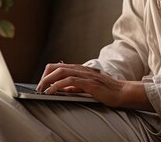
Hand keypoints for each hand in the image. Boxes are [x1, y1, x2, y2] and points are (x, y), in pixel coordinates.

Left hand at [36, 62, 153, 110]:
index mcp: (80, 70)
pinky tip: (52, 91)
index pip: (58, 67)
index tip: (41, 84)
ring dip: (48, 81)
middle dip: (44, 77)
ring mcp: (85, 74)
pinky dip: (58, 85)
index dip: (47, 74)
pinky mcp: (88, 82)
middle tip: (38, 88)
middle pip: (56, 67)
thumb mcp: (87, 87)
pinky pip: (69, 81)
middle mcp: (81, 69)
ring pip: (61, 72)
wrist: (122, 92)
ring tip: (41, 89)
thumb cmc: (106, 91)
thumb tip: (62, 89)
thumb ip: (75, 87)